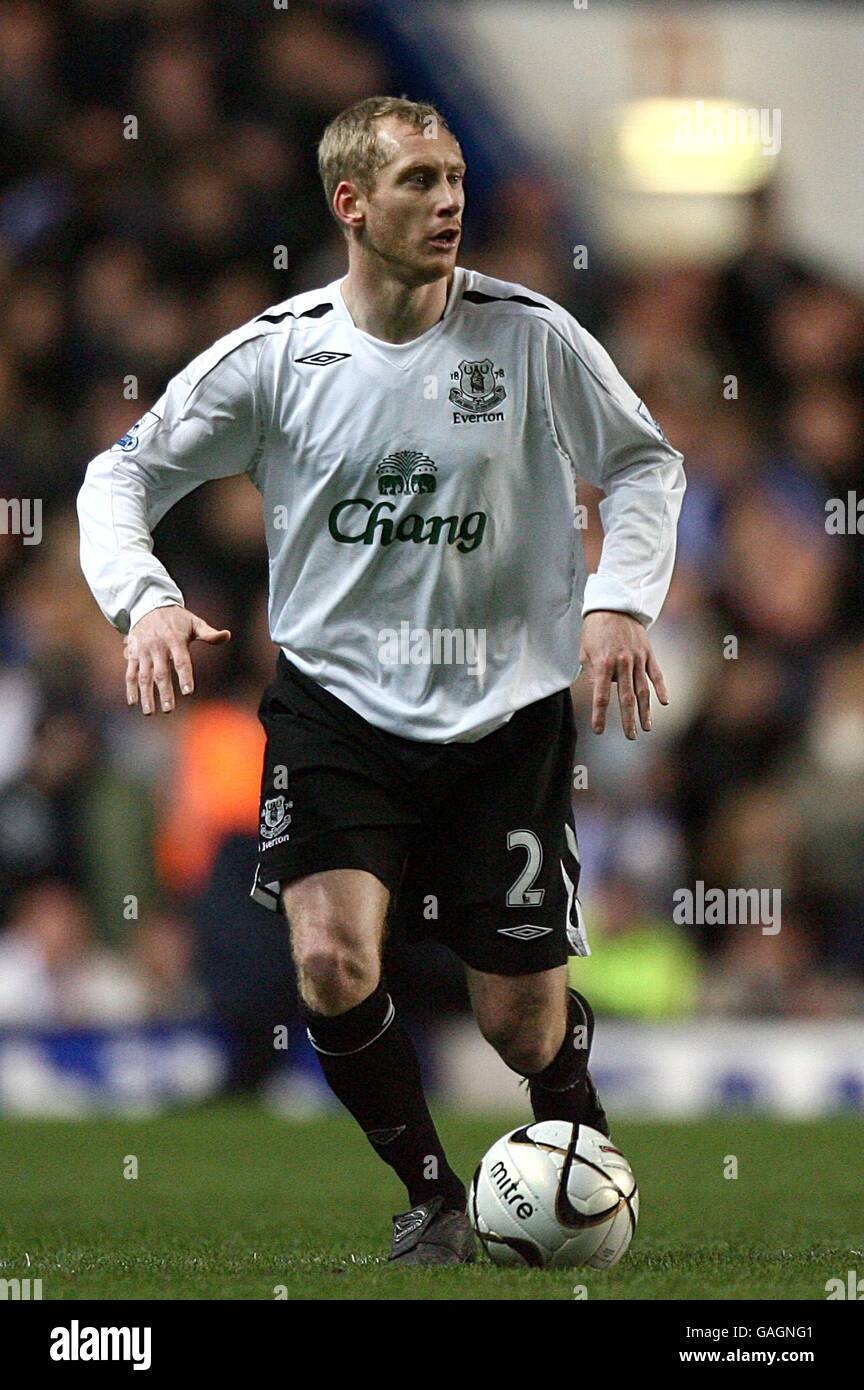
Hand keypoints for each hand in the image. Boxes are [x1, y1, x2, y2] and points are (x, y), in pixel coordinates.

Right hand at [124, 605, 230, 714]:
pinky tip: (133, 703)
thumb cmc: (176, 618)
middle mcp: (158, 647)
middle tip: (169, 710)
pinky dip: (130, 687)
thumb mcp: (194, 622)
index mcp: (175, 640)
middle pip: (161, 673)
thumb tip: (227, 635)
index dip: (185, 676)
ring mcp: (144, 651)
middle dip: (164, 692)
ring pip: (143, 676)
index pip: (181, 661)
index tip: (188, 692)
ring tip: (150, 712)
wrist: (148, 605)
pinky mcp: (133, 654)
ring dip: (146, 695)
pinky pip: (131, 672)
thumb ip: (209, 633)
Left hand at [579, 610, 667, 738]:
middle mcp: (622, 663)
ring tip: (646, 727)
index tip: (599, 730)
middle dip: (627, 720)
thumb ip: (592, 673)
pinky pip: (656, 674)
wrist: (613, 604)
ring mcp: (637, 659)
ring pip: (643, 690)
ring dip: (645, 710)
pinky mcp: (648, 653)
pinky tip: (664, 703)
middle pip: (626, 698)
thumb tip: (600, 691)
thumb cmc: (595, 629)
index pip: (601, 696)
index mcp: (603, 664)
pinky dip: (661, 689)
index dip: (599, 715)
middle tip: (630, 737)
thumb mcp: (585, 651)